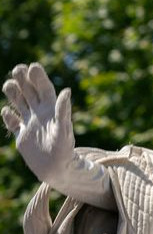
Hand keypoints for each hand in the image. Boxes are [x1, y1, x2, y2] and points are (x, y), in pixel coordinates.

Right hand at [2, 63, 74, 183]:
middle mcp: (41, 113)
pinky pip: (13, 123)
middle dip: (24, 80)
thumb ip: (63, 110)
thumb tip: (66, 90)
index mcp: (52, 110)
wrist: (57, 168)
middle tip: (18, 68)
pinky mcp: (23, 136)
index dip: (39, 77)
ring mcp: (31, 124)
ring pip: (20, 104)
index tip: (32, 65)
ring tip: (8, 83)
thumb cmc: (64, 148)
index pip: (44, 89)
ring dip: (14, 94)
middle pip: (30, 92)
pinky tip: (5, 111)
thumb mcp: (64, 128)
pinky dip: (8, 117)